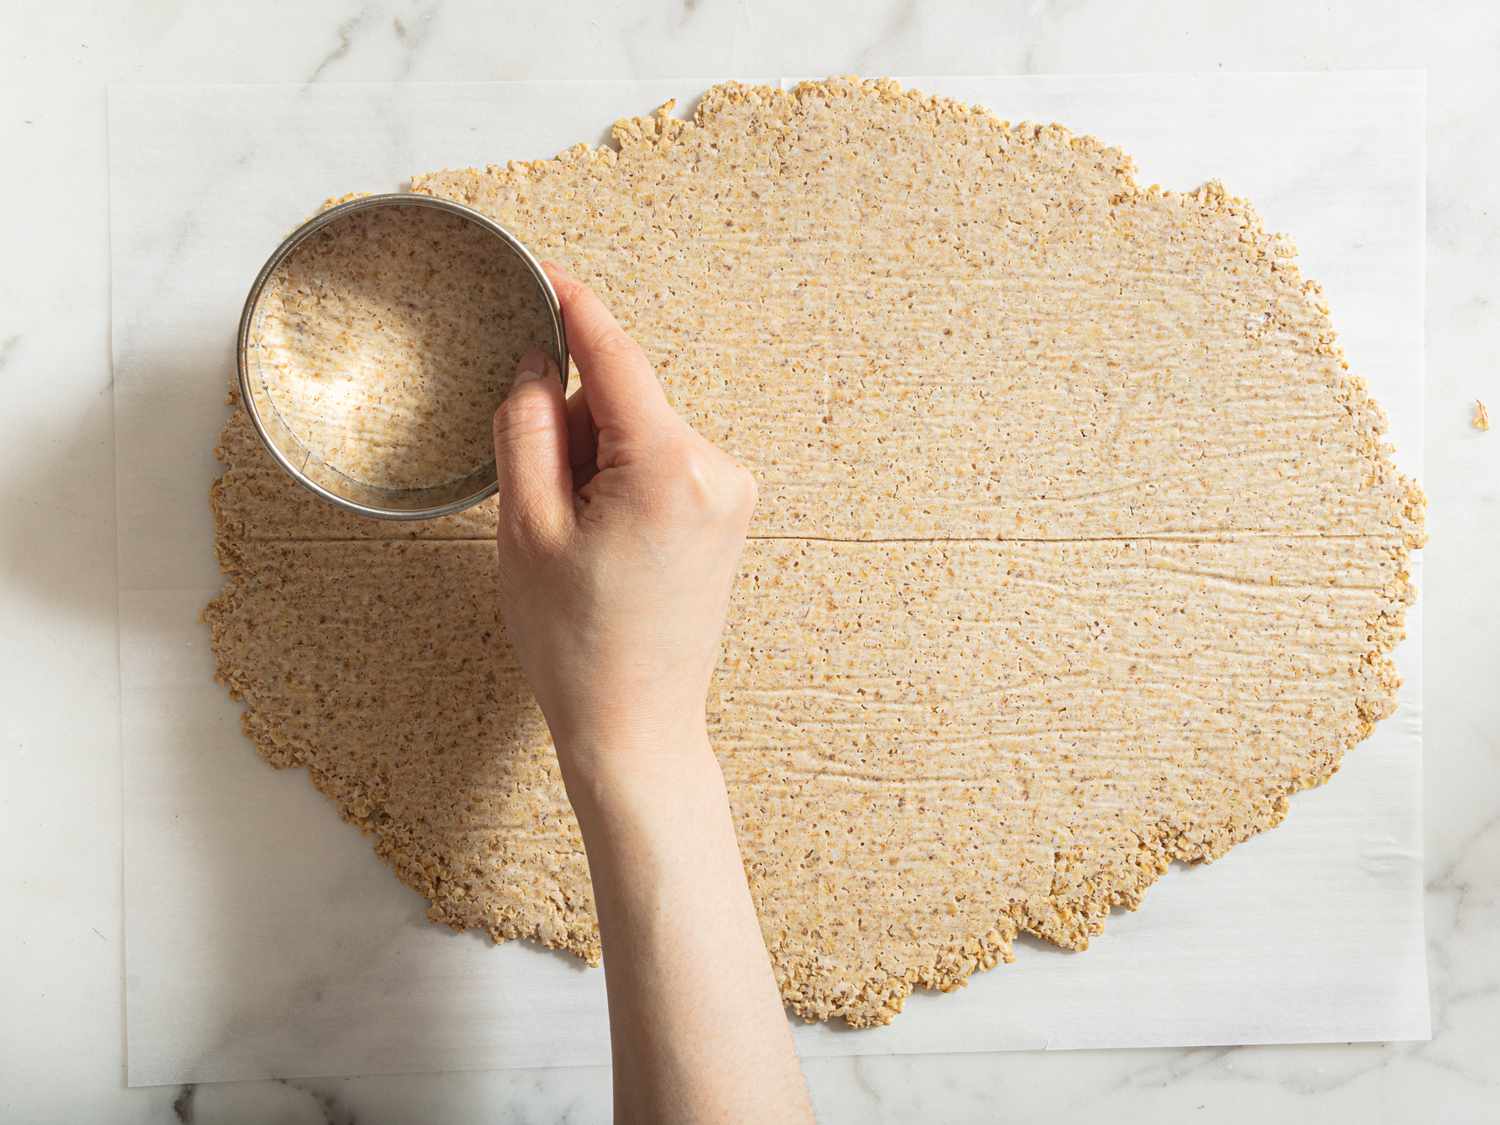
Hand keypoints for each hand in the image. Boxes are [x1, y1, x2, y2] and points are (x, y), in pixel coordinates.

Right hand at [491, 263, 756, 770]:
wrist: (637, 727)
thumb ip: (526, 426)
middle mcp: (717, 467)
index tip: (541, 269)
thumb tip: (536, 359)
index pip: (614, 354)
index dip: (572, 306)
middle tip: (544, 504)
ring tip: (578, 539)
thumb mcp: (525, 527)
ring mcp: (732, 491)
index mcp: (668, 465)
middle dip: (572, 424)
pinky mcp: (729, 512)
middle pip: (623, 397)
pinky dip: (623, 478)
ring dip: (596, 458)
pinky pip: (661, 461)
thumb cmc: (577, 643)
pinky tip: (607, 542)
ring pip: (639, 430)